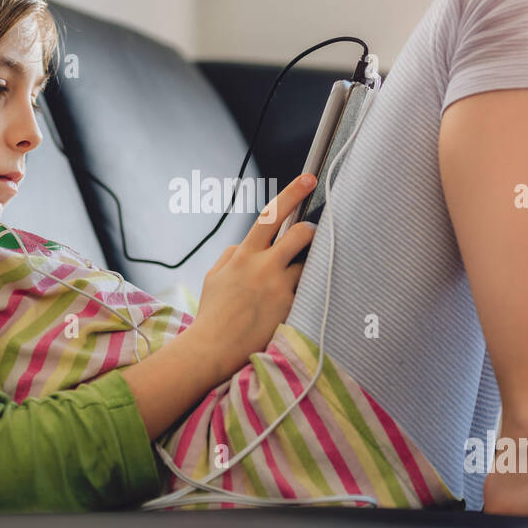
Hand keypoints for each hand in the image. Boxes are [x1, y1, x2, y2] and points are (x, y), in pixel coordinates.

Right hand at [190, 174, 319, 380]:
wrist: (213, 349)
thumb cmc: (213, 313)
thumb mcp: (214, 277)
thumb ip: (232, 254)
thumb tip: (248, 243)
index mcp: (243, 255)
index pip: (271, 215)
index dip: (292, 193)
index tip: (309, 178)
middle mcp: (263, 267)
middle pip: (301, 234)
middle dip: (311, 231)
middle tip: (314, 235)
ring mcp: (279, 288)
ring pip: (309, 264)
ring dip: (309, 267)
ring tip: (297, 278)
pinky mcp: (290, 308)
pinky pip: (307, 291)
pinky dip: (305, 292)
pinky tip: (292, 302)